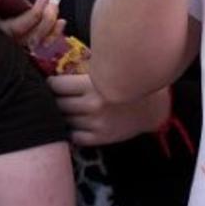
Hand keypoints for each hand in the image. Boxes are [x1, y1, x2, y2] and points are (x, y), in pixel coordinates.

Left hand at [47, 75, 169, 145]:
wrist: (153, 107)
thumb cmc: (128, 84)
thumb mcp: (107, 71)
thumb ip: (85, 70)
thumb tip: (54, 66)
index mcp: (92, 84)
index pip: (57, 85)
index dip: (51, 84)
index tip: (52, 83)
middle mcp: (93, 105)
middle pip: (58, 104)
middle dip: (55, 100)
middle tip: (56, 97)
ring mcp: (96, 123)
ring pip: (65, 121)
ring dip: (63, 116)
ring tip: (67, 109)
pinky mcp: (101, 138)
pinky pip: (75, 137)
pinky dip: (73, 131)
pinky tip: (77, 123)